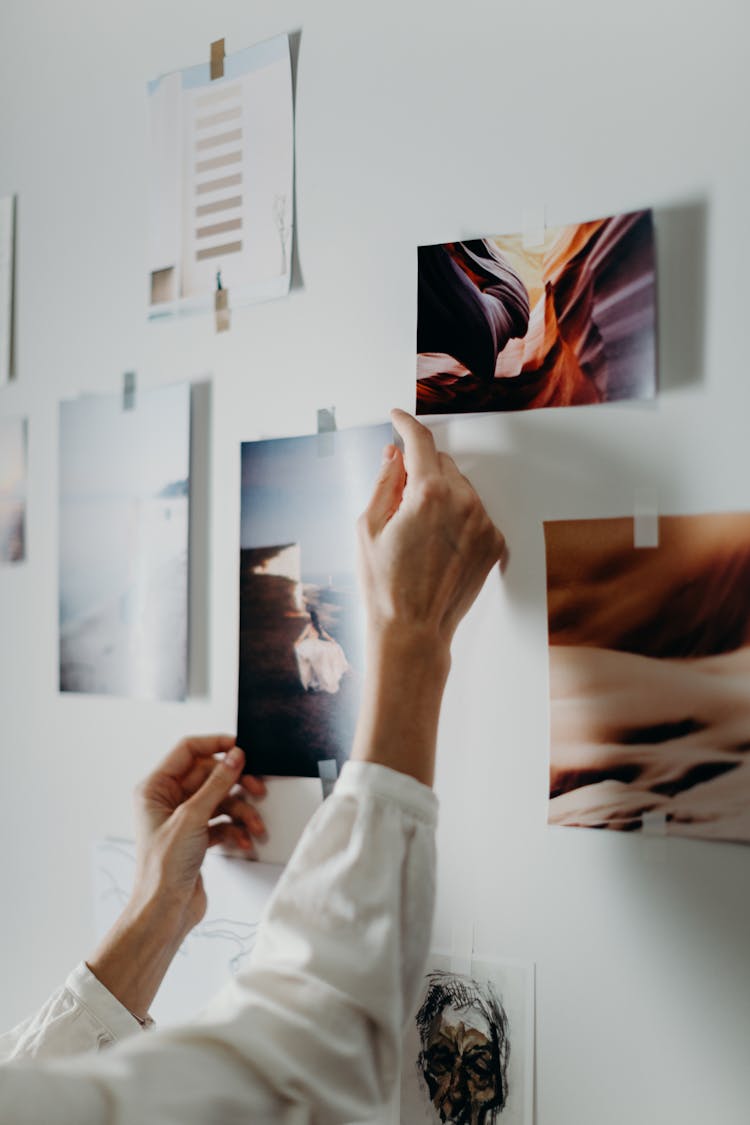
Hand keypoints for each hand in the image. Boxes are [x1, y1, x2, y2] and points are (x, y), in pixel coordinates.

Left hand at [87, 736, 265, 1020]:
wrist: (164, 912)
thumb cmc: (163, 868)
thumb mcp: (192, 817)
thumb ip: (217, 783)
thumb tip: (235, 756)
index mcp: (155, 787)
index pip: (188, 750)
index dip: (216, 745)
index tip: (241, 747)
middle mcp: (167, 799)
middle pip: (209, 775)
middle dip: (236, 785)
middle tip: (258, 789)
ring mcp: (183, 819)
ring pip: (220, 799)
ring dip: (241, 812)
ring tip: (255, 826)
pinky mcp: (196, 837)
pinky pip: (222, 821)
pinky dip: (235, 829)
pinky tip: (244, 841)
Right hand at [358, 409, 504, 646]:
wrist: (414, 630)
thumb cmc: (384, 585)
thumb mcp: (367, 526)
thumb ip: (384, 481)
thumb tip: (393, 454)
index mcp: (429, 494)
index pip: (420, 441)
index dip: (405, 424)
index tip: (397, 417)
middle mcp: (464, 503)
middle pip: (442, 463)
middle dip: (421, 470)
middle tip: (399, 501)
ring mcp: (484, 523)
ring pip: (461, 488)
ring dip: (441, 495)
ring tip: (419, 533)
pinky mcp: (494, 543)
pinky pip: (475, 513)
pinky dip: (458, 518)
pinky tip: (438, 545)